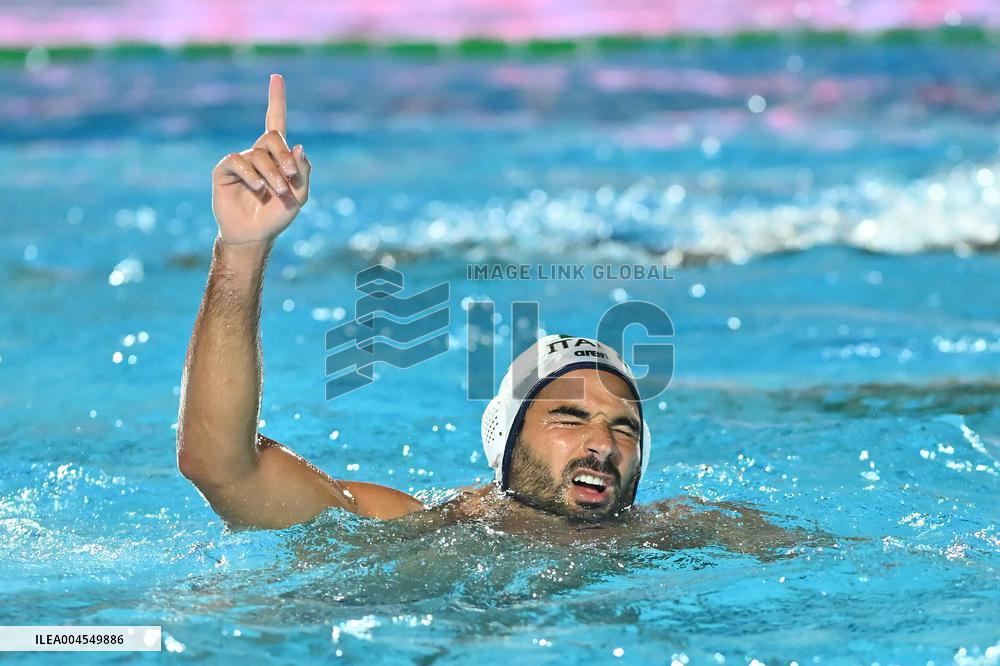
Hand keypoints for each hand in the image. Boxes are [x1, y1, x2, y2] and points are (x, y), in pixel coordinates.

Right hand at [211, 74, 310, 245]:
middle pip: (272, 136)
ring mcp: (240, 161)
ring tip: (277, 193)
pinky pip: (239, 161)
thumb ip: (303, 171)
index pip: (275, 121)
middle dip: (284, 157)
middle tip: (290, 178)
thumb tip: (299, 145)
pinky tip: (258, 189)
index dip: (276, 99)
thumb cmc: (277, 215)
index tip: (276, 76)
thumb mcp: (300, 195)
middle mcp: (257, 153)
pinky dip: (252, 175)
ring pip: (259, 154)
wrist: (254, 234)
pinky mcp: (224, 170)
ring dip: (273, 175)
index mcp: (276, 155)